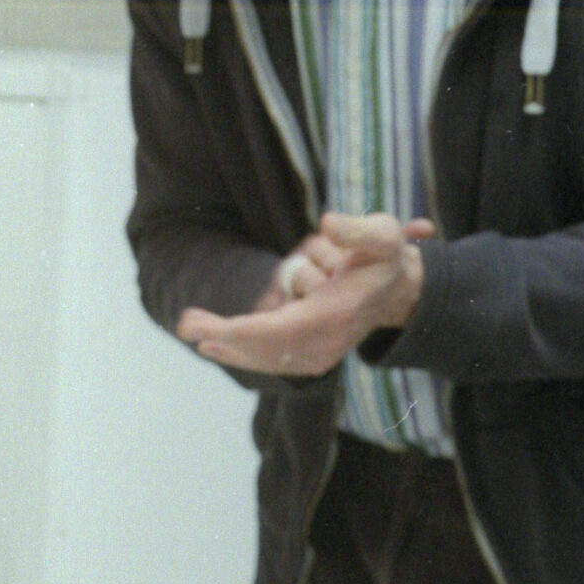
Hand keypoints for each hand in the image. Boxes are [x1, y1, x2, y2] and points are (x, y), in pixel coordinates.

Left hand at [178, 212, 431, 376]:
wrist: (398, 289)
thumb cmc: (385, 258)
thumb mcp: (384, 236)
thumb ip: (359, 231)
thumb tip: (328, 225)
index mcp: (337, 314)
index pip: (279, 330)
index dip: (239, 330)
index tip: (204, 327)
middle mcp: (327, 341)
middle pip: (265, 347)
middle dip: (225, 337)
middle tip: (185, 325)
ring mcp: (321, 352)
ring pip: (266, 355)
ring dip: (231, 346)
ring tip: (194, 332)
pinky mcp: (313, 354)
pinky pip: (272, 357)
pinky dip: (245, 352)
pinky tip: (216, 347)